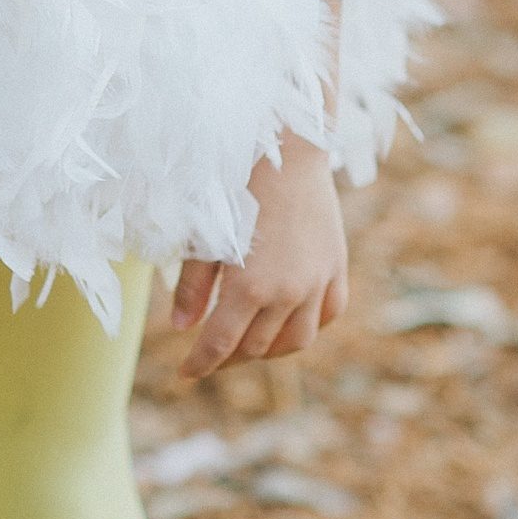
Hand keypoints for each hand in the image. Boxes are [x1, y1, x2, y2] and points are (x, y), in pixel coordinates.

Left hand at [168, 132, 348, 381]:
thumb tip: (180, 326)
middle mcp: (289, 293)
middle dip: (231, 355)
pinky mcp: (336, 267)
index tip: (185, 373)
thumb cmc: (237, 181)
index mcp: (251, 287)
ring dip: (270, 349)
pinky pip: (328, 314)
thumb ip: (193, 283)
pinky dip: (308, 325)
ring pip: (297, 341)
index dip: (200, 363)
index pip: (221, 344)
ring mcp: (318, 282)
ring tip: (249, 342)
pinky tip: (290, 320)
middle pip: (257, 347)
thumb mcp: (206, 232)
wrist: (289, 145)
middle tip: (212, 351)